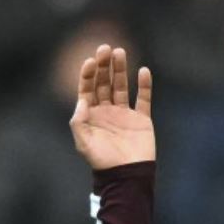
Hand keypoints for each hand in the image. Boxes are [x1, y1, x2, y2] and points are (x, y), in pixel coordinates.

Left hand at [70, 44, 153, 170]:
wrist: (126, 175)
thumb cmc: (101, 160)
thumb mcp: (83, 142)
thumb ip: (79, 121)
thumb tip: (81, 101)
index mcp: (90, 115)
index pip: (87, 89)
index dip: (89, 74)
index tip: (91, 60)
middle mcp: (106, 111)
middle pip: (104, 83)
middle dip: (104, 66)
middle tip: (105, 47)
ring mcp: (124, 113)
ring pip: (121, 86)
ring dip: (121, 70)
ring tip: (120, 52)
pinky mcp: (142, 119)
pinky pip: (143, 99)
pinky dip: (144, 85)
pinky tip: (143, 71)